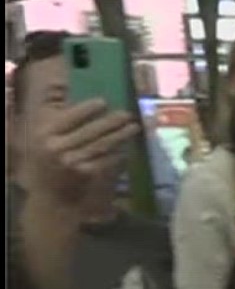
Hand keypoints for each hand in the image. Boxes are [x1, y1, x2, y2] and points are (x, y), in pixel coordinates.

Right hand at [23, 99, 139, 206]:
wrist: (48, 196)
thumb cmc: (48, 160)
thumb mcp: (45, 136)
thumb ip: (58, 115)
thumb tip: (76, 91)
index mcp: (45, 133)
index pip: (69, 117)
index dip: (87, 109)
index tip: (103, 102)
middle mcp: (57, 147)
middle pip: (90, 130)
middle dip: (111, 121)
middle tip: (127, 114)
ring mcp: (72, 162)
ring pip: (102, 144)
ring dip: (121, 135)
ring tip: (134, 127)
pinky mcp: (86, 174)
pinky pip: (107, 160)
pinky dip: (119, 153)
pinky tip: (128, 148)